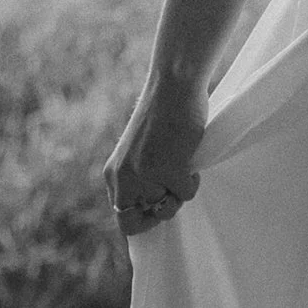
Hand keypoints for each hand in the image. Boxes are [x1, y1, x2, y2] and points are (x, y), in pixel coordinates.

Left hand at [105, 71, 208, 235]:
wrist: (174, 86)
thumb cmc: (163, 115)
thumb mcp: (138, 153)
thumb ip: (138, 178)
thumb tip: (154, 210)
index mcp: (113, 173)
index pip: (122, 217)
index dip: (142, 221)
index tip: (158, 211)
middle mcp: (124, 177)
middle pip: (142, 220)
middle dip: (162, 209)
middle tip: (172, 184)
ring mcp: (145, 175)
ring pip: (167, 209)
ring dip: (179, 193)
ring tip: (180, 165)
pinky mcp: (168, 169)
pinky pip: (187, 194)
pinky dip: (193, 180)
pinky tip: (188, 155)